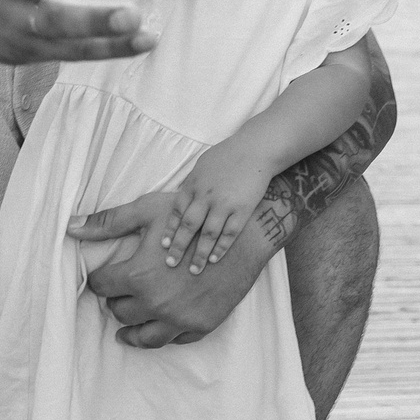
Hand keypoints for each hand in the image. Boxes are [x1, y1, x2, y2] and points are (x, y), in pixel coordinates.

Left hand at [71, 189, 278, 346]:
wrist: (244, 237)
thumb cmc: (194, 220)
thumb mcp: (149, 212)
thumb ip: (108, 222)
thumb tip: (70, 227)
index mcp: (138, 276)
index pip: (102, 287)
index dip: (100, 280)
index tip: (103, 277)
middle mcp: (156, 303)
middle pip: (119, 312)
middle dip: (116, 301)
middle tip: (119, 293)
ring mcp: (179, 319)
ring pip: (142, 337)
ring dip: (130, 329)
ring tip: (126, 326)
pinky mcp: (200, 326)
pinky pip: (172, 341)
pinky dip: (161, 334)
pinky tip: (158, 325)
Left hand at [162, 148, 271, 274]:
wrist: (256, 150)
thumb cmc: (227, 157)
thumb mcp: (201, 166)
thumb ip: (190, 187)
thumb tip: (179, 204)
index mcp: (193, 185)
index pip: (176, 212)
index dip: (170, 230)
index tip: (164, 246)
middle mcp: (206, 196)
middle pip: (188, 226)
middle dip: (179, 246)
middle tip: (171, 264)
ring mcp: (225, 204)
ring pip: (208, 234)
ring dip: (200, 254)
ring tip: (194, 270)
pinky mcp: (243, 209)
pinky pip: (230, 233)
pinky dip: (221, 248)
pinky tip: (215, 260)